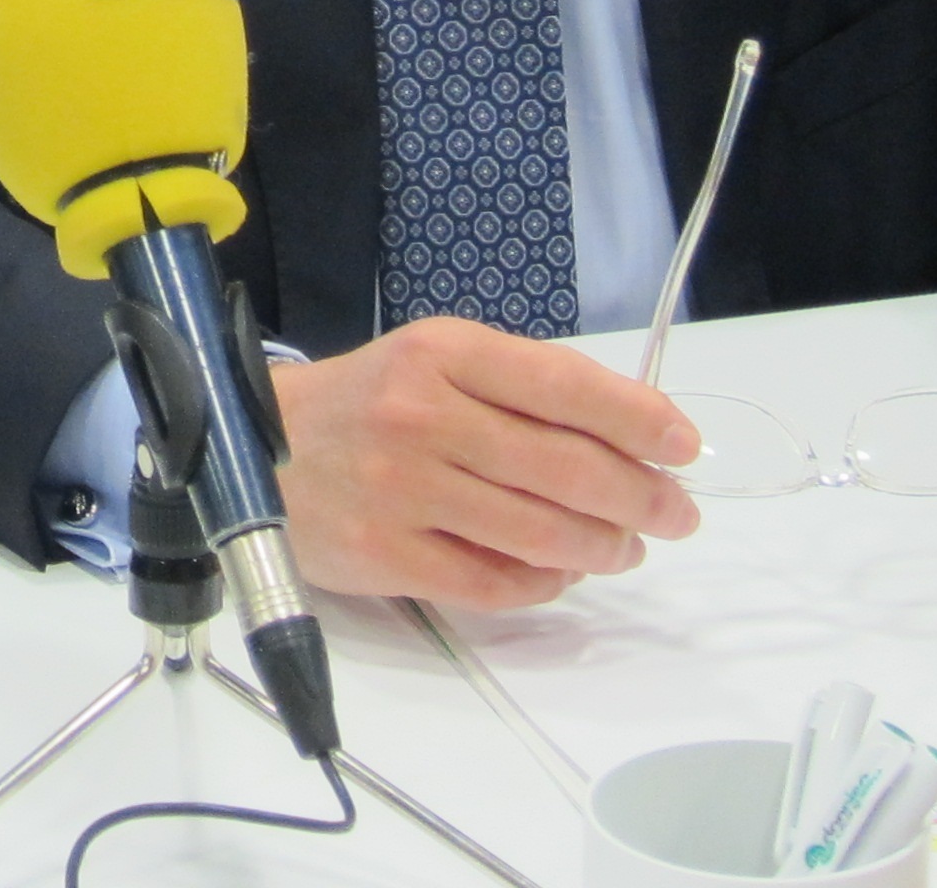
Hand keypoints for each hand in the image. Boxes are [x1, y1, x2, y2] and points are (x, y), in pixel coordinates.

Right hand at [270, 317, 702, 606]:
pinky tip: (560, 573)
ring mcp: (402, 489)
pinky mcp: (386, 554)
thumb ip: (522, 388)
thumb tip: (635, 436)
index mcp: (441, 353)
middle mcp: (422, 415)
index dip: (639, 420)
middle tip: (675, 515)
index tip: (684, 447)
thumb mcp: (435, 362)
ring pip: (542, 532)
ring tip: (625, 549)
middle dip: (642, 498)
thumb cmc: (365, 401)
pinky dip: (545, 584)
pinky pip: (495, 583)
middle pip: (566, 468)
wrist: (252, 447)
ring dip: (605, 547)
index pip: (565, 386)